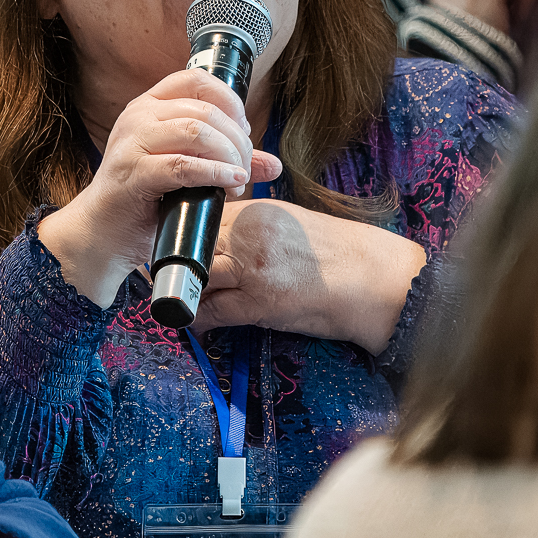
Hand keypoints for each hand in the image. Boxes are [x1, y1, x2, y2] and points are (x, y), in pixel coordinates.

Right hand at [36, 69, 282, 307]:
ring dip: (229, 157)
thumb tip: (273, 165)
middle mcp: (138, 116)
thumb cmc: (143, 200)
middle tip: (245, 170)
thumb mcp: (186, 171)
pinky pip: (184, 165)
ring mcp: (132, 143)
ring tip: (237, 182)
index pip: (197, 80)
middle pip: (206, 111)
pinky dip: (216, 173)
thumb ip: (225, 161)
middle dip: (237, 141)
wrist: (102, 233)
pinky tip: (231, 183)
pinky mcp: (134, 174)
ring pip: (198, 132)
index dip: (230, 101)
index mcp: (148, 106)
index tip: (243, 131)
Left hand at [194, 199, 426, 354]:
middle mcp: (249, 235)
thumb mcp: (290, 225)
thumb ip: (253, 226)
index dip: (183, 237)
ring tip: (176, 304)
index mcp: (256, 212)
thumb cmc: (337, 254)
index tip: (172, 251)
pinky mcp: (258, 302)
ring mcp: (252, 268)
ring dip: (182, 294)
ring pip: (194, 278)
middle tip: (164, 279)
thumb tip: (220, 237)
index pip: (200, 217)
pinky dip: (198, 321)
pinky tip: (196, 325)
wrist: (373, 279)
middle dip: (175, 265)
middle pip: (190, 246)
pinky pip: (212, 312)